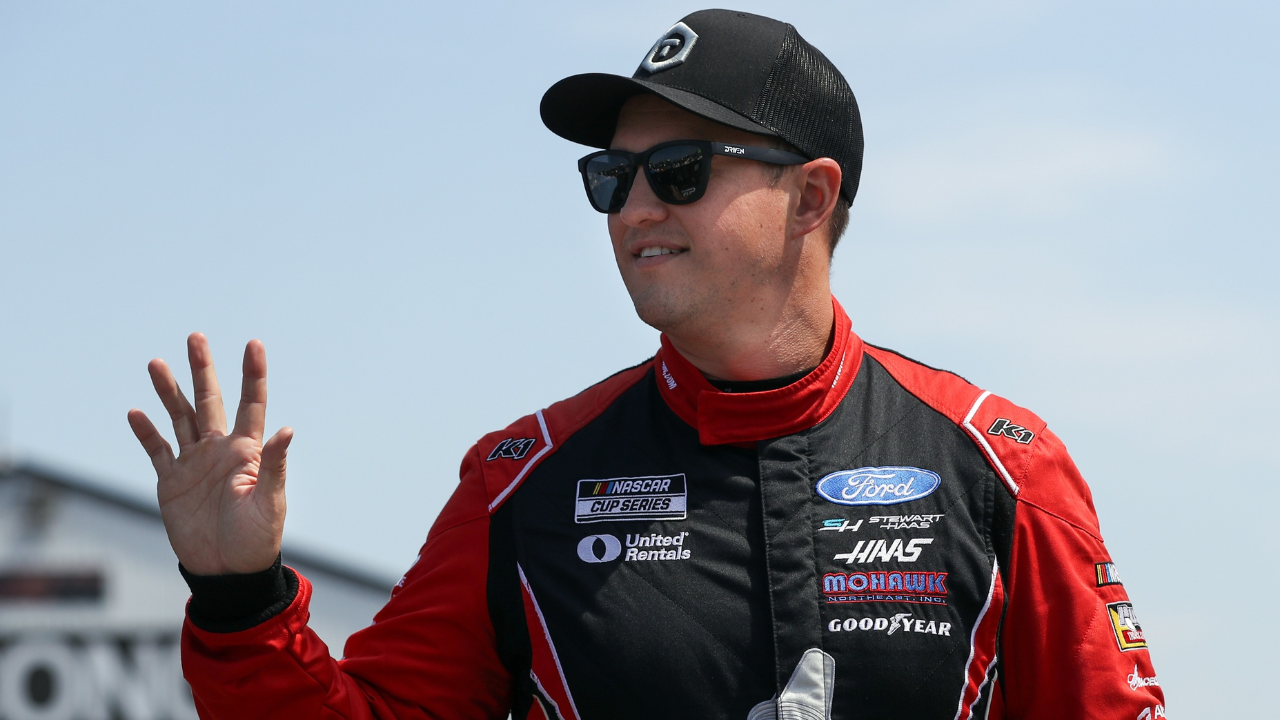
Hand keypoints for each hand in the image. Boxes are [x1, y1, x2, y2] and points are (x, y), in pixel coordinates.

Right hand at [128, 333, 292, 574]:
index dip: (253, 374)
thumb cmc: (257, 539)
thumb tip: (288, 429)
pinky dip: (146, 433)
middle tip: (195, 337)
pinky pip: (157, 451)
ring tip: (156, 363)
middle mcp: (219, 450)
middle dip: (202, 369)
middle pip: (209, 401)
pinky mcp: (171, 483)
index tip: (253, 343)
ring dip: (168, 392)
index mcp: (247, 451)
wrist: (227, 571)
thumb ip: (274, 465)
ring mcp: (193, 464)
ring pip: (179, 418)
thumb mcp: (270, 502)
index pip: (252, 403)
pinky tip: (137, 413)